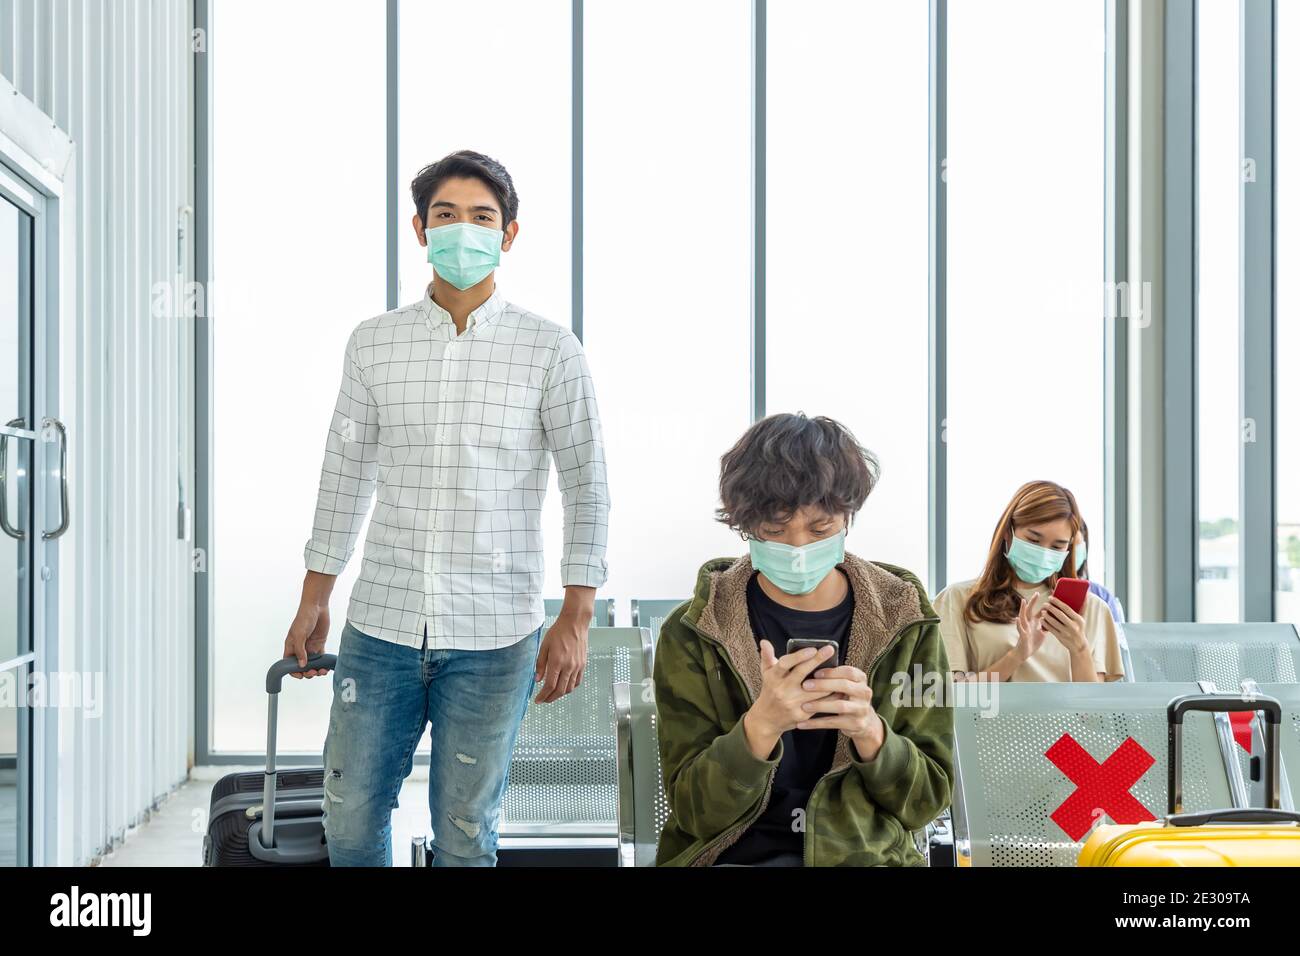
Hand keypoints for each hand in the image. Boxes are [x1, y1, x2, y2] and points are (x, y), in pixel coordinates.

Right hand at [283, 600, 331, 678]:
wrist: (317, 607)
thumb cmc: (304, 617)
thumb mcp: (299, 634)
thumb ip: (300, 650)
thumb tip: (301, 665)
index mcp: (291, 647)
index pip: (289, 664)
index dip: (293, 671)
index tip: (301, 675)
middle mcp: (300, 649)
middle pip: (302, 666)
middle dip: (307, 672)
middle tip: (313, 671)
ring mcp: (310, 647)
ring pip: (312, 664)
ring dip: (316, 669)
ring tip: (322, 671)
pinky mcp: (319, 644)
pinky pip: (321, 658)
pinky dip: (324, 663)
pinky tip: (327, 667)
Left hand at [534, 607, 589, 702]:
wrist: (575, 623)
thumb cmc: (559, 632)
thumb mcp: (544, 646)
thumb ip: (540, 664)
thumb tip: (538, 679)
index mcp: (557, 661)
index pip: (549, 685)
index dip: (543, 696)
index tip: (538, 700)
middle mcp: (568, 666)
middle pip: (560, 690)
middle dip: (551, 698)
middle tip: (544, 700)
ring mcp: (577, 666)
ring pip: (570, 688)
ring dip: (561, 694)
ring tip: (553, 694)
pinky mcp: (583, 664)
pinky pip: (577, 681)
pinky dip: (571, 687)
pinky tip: (565, 686)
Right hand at [743, 641, 835, 755]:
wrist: (766, 719)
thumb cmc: (769, 691)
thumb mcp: (766, 673)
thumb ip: (767, 656)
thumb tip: (764, 641)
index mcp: (773, 677)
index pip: (785, 664)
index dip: (799, 656)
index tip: (813, 649)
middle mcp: (782, 690)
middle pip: (801, 673)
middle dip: (817, 660)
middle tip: (830, 650)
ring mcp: (792, 703)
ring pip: (815, 690)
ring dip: (829, 679)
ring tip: (840, 669)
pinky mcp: (801, 715)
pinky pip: (820, 703)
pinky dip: (831, 695)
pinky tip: (839, 687)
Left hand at [796, 663, 884, 759]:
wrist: (863, 721)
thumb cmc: (847, 697)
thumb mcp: (846, 684)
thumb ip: (834, 677)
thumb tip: (810, 666)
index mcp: (861, 679)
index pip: (848, 672)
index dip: (831, 672)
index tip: (814, 673)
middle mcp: (864, 693)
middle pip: (844, 686)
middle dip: (823, 685)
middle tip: (804, 686)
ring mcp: (861, 709)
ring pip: (840, 706)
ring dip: (820, 705)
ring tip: (804, 705)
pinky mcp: (856, 724)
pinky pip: (833, 723)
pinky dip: (816, 723)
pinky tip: (802, 723)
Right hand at [1014, 592, 1048, 662]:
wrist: (1025, 652)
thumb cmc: (1033, 641)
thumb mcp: (1042, 632)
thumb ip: (1047, 625)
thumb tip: (1057, 620)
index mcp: (1035, 622)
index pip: (1040, 611)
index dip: (1045, 605)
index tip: (1051, 597)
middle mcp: (1029, 623)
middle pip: (1030, 610)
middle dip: (1033, 602)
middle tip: (1037, 593)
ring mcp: (1024, 628)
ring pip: (1023, 617)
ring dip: (1022, 609)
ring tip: (1023, 601)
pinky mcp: (1022, 635)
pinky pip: (1019, 629)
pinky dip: (1018, 624)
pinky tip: (1017, 619)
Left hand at [1041, 596, 1088, 653]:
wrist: (1079, 645)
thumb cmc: (1079, 628)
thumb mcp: (1082, 618)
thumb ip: (1083, 607)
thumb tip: (1085, 594)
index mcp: (1078, 619)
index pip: (1066, 608)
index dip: (1057, 602)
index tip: (1050, 597)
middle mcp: (1073, 625)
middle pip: (1059, 614)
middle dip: (1050, 608)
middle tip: (1045, 604)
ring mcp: (1066, 632)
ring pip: (1054, 622)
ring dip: (1046, 615)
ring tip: (1042, 611)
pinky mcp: (1061, 637)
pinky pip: (1051, 629)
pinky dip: (1045, 624)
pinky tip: (1042, 619)